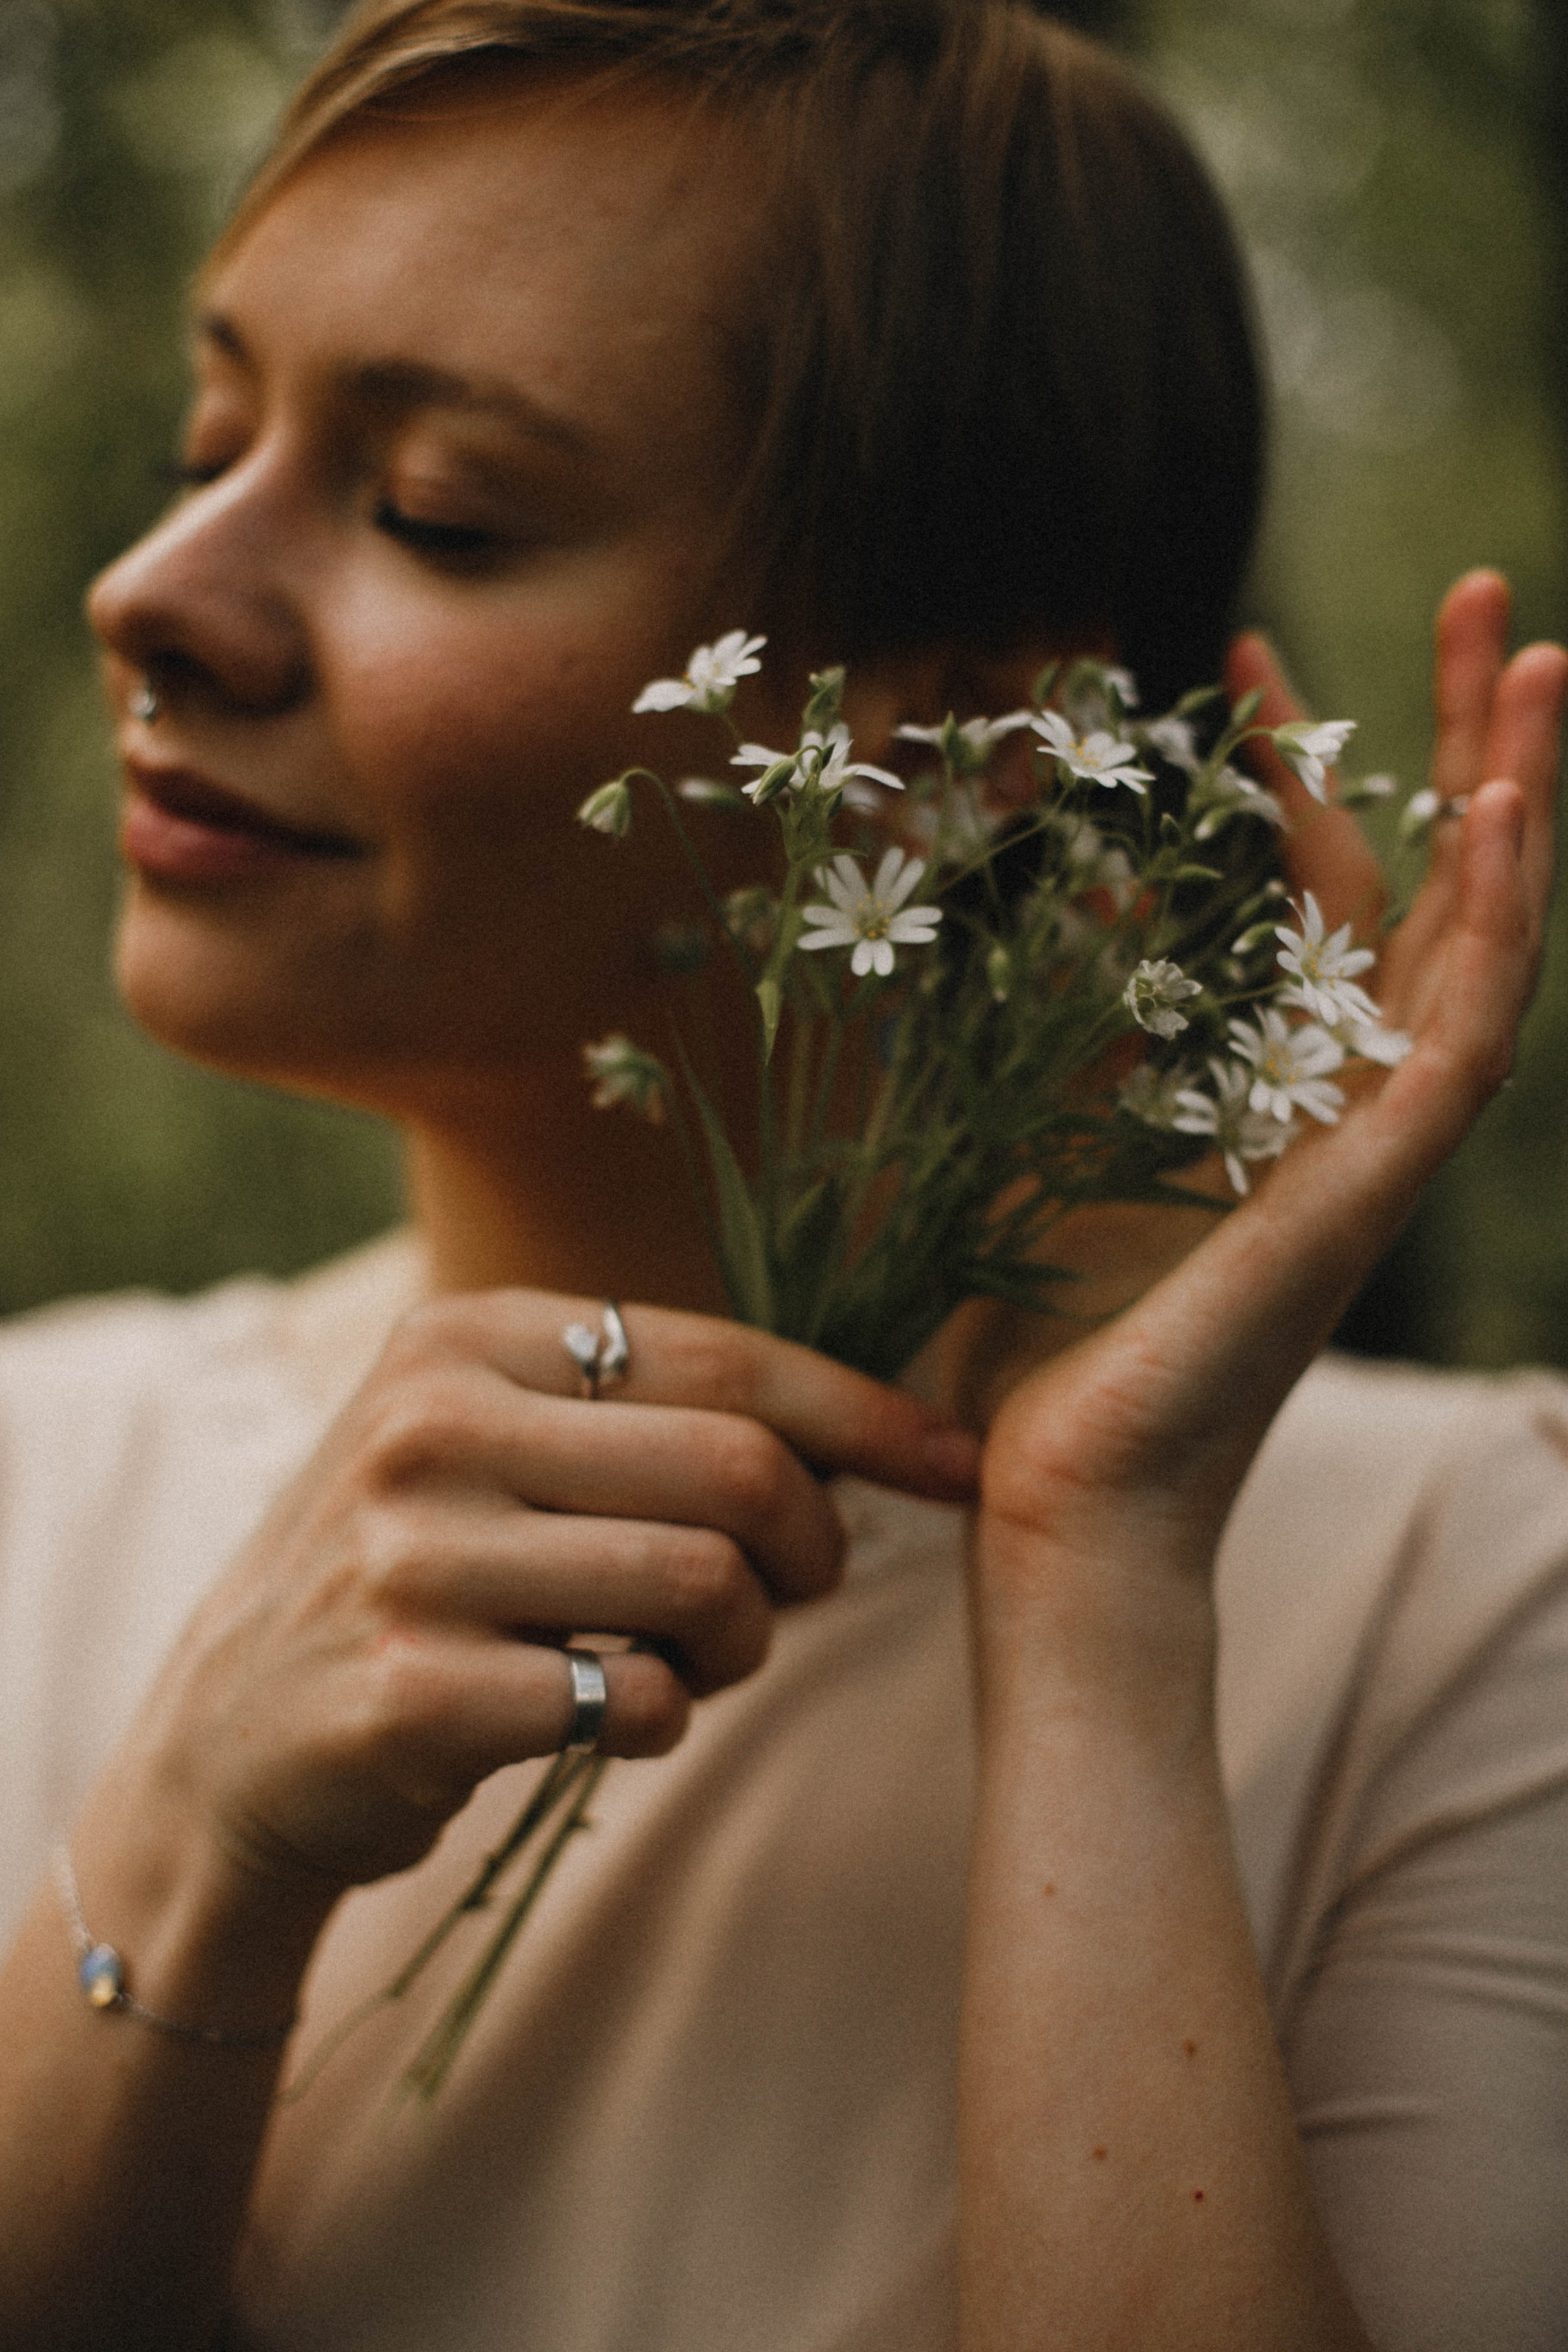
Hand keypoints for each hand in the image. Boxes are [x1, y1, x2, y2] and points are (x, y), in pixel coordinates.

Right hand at [108, 1296, 977, 1899]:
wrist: (230, 1742)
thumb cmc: (415, 1575)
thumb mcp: (490, 1444)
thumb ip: (645, 1416)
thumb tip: (870, 1440)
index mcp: (467, 1339)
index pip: (724, 1356)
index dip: (865, 1413)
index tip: (958, 1463)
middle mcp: (429, 1427)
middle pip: (739, 1470)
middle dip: (810, 1550)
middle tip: (792, 1595)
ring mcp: (412, 1559)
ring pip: (706, 1587)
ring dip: (740, 1646)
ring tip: (689, 1661)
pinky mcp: (413, 1693)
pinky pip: (638, 1703)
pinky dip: (661, 1721)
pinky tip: (603, 1716)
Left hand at [980, 571, 1566, 1592]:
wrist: (1059, 1508)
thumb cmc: (1041, 1359)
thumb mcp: (1047, 1147)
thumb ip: (1078, 1036)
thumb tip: (1065, 908)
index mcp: (1283, 1096)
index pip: (1326, 902)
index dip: (1301, 772)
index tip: (1242, 659)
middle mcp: (1351, 1114)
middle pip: (1439, 895)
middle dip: (1468, 745)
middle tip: (1493, 595)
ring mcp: (1374, 1158)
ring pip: (1486, 948)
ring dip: (1518, 799)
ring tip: (1540, 655)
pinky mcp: (1369, 1202)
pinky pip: (1461, 1045)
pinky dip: (1493, 926)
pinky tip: (1503, 814)